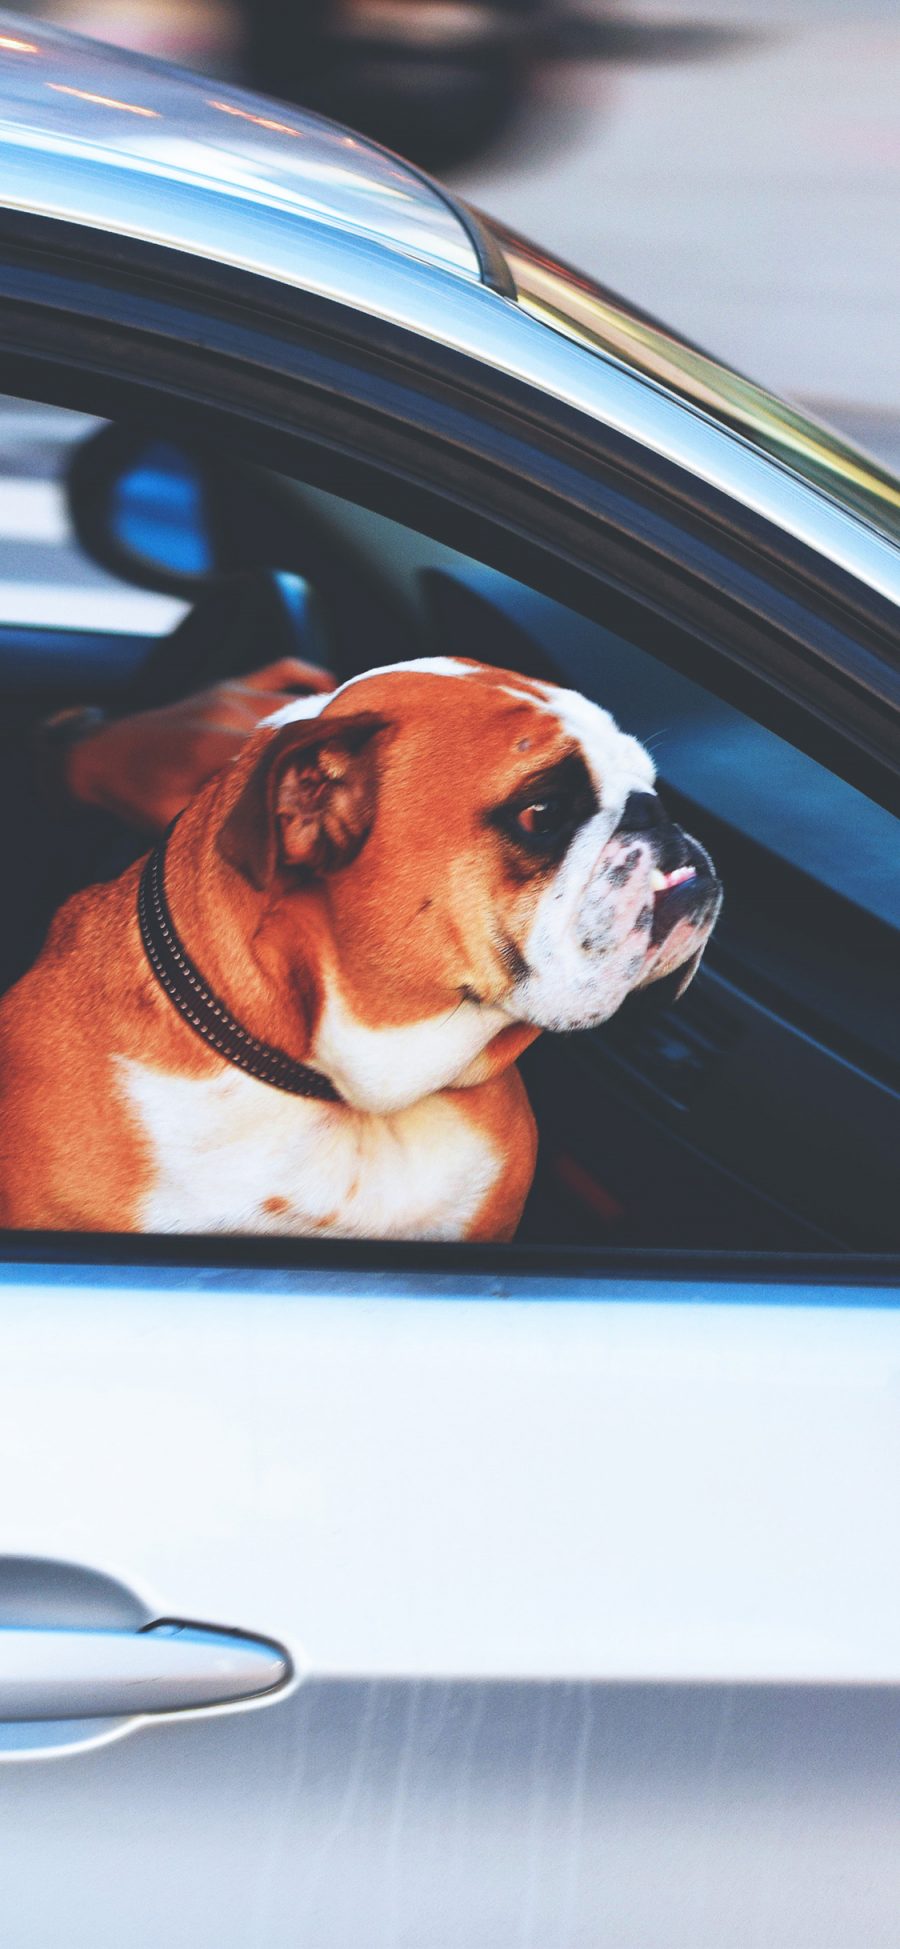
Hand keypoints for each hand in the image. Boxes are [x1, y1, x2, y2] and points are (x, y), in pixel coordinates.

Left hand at [65, 657, 335, 832]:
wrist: (96, 755)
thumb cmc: (133, 794)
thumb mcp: (174, 822)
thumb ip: (221, 828)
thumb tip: (271, 854)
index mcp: (214, 746)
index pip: (282, 754)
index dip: (318, 771)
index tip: (348, 789)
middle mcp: (226, 711)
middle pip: (296, 725)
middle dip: (328, 746)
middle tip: (364, 767)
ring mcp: (228, 693)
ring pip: (293, 700)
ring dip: (323, 717)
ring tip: (356, 738)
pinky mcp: (226, 685)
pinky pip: (277, 670)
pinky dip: (306, 675)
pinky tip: (330, 686)